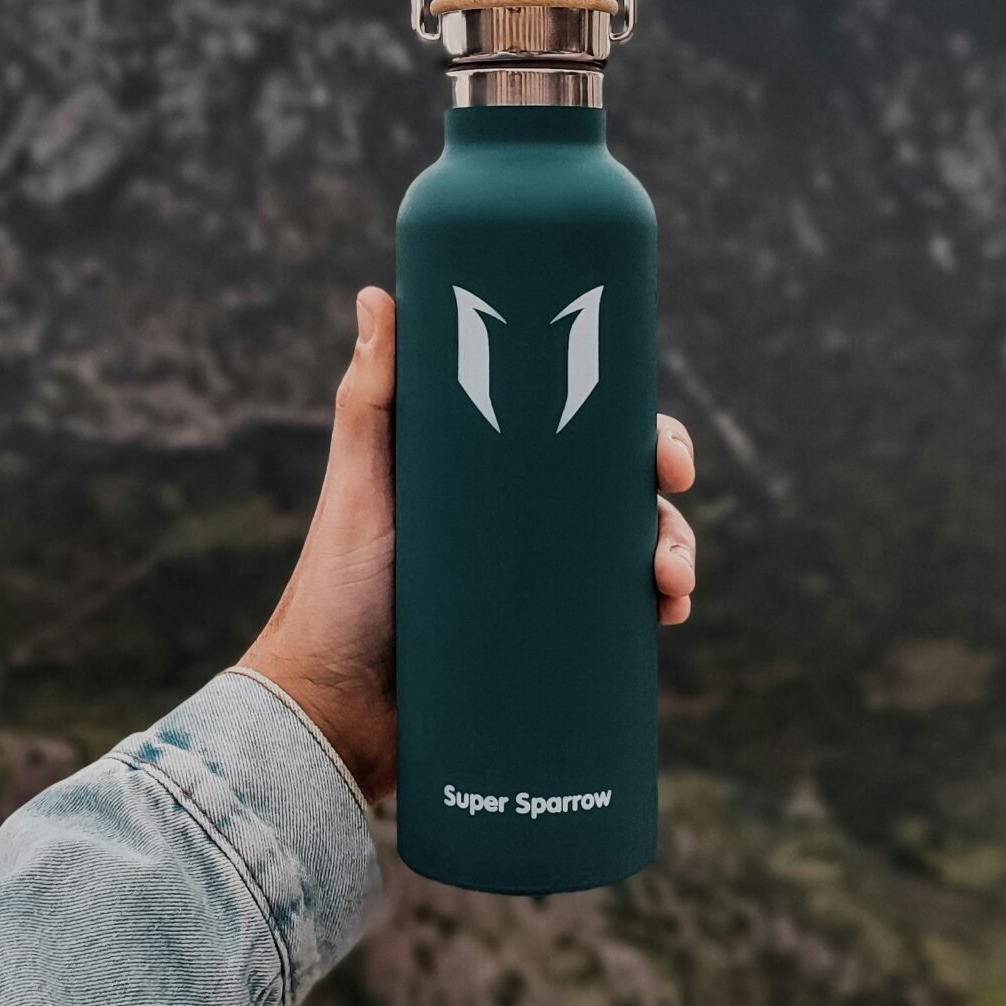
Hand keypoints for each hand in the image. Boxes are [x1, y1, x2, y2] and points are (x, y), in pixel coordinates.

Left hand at [241, 285, 696, 800]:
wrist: (332, 712)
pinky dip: (658, 607)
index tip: (659, 440)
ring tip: (671, 579)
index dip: (633, 427)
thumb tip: (377, 294)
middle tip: (673, 490)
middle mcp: (522, 524)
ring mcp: (537, 585)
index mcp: (491, 475)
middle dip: (665, 489)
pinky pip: (617, 622)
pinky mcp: (543, 646)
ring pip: (631, 552)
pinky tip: (672, 612)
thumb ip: (369, 397)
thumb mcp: (361, 485)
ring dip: (673, 549)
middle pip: (618, 489)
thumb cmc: (335, 590)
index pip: (577, 433)